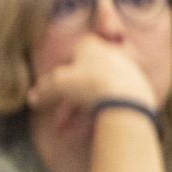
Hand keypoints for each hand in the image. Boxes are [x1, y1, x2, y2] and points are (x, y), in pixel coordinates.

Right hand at [27, 34, 158, 125]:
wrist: (126, 99)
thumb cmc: (89, 85)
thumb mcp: (59, 85)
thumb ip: (44, 90)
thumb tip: (32, 99)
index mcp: (89, 44)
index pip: (70, 58)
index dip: (60, 80)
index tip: (55, 97)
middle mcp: (109, 52)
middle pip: (84, 78)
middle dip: (71, 101)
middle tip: (63, 122)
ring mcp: (126, 67)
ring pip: (100, 88)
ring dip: (87, 106)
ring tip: (81, 127)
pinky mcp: (139, 85)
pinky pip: (117, 97)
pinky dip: (107, 108)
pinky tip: (101, 121)